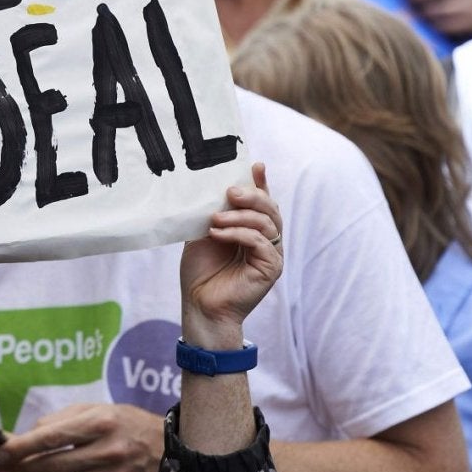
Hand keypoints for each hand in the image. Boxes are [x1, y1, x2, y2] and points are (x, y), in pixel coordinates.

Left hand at [0, 402, 163, 471]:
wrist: (167, 450)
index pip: (53, 436)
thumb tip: (26, 436)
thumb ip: (61, 420)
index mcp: (101, 423)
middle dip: (20, 470)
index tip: (1, 453)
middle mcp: (106, 451)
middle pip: (53, 465)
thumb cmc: (125, 423)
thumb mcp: (97, 409)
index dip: (24, 447)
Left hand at [179, 164, 280, 345]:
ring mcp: (271, 254)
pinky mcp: (271, 268)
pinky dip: (239, 234)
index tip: (255, 165)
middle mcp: (267, 240)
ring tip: (216, 219)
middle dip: (252, 195)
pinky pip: (261, 242)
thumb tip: (220, 186)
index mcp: (253, 229)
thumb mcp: (206, 233)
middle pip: (270, 208)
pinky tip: (218, 234)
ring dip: (240, 216)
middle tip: (230, 192)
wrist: (199, 305)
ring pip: (267, 222)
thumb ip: (216, 212)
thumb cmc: (201, 271)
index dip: (261, 183)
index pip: (263, 201)